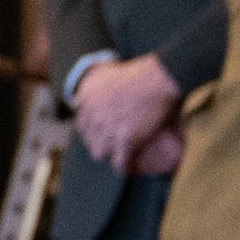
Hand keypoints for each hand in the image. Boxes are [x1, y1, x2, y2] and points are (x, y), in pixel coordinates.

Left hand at [73, 54, 181, 173]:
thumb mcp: (106, 74)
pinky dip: (124, 166)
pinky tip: (130, 166)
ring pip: (99, 153)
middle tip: (115, 145)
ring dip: (110, 154)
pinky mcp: (126, 139)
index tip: (105, 132)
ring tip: (121, 155)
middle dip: (101, 142)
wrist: (161, 77)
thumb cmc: (141, 73)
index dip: (94, 129)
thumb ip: (91, 86)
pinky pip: (119, 163)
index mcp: (85, 98)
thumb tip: (78, 100)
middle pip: (89, 139)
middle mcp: (92, 114)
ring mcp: (108, 127)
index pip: (82, 123)